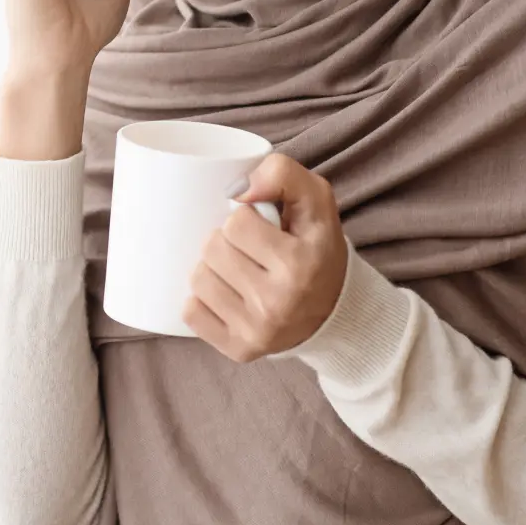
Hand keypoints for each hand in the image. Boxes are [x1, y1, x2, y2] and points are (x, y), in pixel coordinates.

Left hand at [183, 154, 347, 361]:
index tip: (262, 227)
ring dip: (213, 268)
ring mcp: (257, 331)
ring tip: (237, 269)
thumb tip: (239, 189)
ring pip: (198, 279)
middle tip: (248, 249)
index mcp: (300, 263)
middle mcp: (278, 303)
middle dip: (226, 241)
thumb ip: (282, 174)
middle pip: (212, 249)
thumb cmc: (317, 247)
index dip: (245, 218)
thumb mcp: (316, 200)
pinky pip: (191, 312)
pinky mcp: (240, 350)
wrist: (334, 310)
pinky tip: (227, 294)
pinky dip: (203, 299)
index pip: (236, 222)